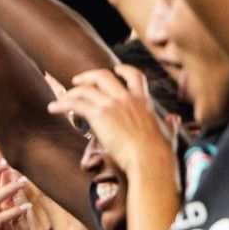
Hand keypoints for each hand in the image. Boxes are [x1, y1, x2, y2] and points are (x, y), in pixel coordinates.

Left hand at [45, 65, 174, 174]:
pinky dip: (62, 104)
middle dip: (87, 76)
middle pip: (102, 75)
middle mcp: (126, 97)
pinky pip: (75, 103)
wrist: (149, 160)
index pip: (133, 75)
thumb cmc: (160, 153)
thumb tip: (175, 120)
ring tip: (60, 99)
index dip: (122, 70)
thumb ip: (170, 124)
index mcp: (143, 100)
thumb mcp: (168, 133)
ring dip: (70, 93)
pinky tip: (54, 108)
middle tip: (77, 81)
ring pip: (85, 89)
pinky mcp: (99, 114)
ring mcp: (112, 103)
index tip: (114, 69)